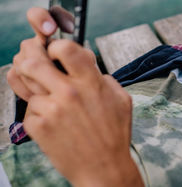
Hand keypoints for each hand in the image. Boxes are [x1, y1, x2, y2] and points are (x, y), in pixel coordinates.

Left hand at [7, 8, 143, 185]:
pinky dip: (37, 111)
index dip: (56, 46)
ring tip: (47, 93)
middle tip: (34, 61)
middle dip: (30, 58)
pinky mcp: (39, 127)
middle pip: (33, 61)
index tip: (56, 52)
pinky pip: (29, 109)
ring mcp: (51, 110)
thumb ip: (105, 79)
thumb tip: (92, 68)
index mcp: (91, 82)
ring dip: (34, 86)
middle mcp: (69, 92)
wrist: (103, 167)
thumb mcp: (122, 99)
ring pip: (27, 85)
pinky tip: (51, 118)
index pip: (65, 48)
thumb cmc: (114, 134)